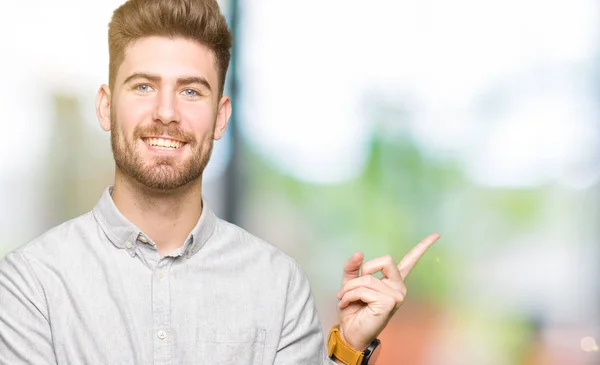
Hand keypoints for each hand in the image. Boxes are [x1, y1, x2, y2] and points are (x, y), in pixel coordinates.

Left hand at [335, 233, 439, 350]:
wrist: (349, 333)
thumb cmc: (353, 310)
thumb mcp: (350, 283)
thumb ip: (353, 268)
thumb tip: (359, 253)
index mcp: (392, 281)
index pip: (410, 261)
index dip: (423, 247)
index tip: (436, 234)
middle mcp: (398, 287)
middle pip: (386, 260)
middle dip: (363, 272)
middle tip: (350, 288)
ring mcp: (396, 295)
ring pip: (368, 277)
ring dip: (349, 288)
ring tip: (344, 299)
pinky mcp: (389, 303)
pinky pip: (364, 289)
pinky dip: (350, 295)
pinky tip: (348, 304)